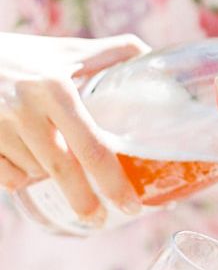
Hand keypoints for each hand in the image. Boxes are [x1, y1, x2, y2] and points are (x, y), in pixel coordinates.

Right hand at [0, 33, 148, 221]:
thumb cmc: (26, 54)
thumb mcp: (68, 49)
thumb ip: (113, 51)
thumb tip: (152, 55)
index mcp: (56, 88)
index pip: (91, 146)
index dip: (113, 181)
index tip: (130, 204)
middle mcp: (26, 110)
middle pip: (62, 171)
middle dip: (84, 201)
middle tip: (100, 220)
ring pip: (34, 174)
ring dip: (50, 178)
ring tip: (60, 164)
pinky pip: (7, 178)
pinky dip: (21, 177)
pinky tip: (28, 160)